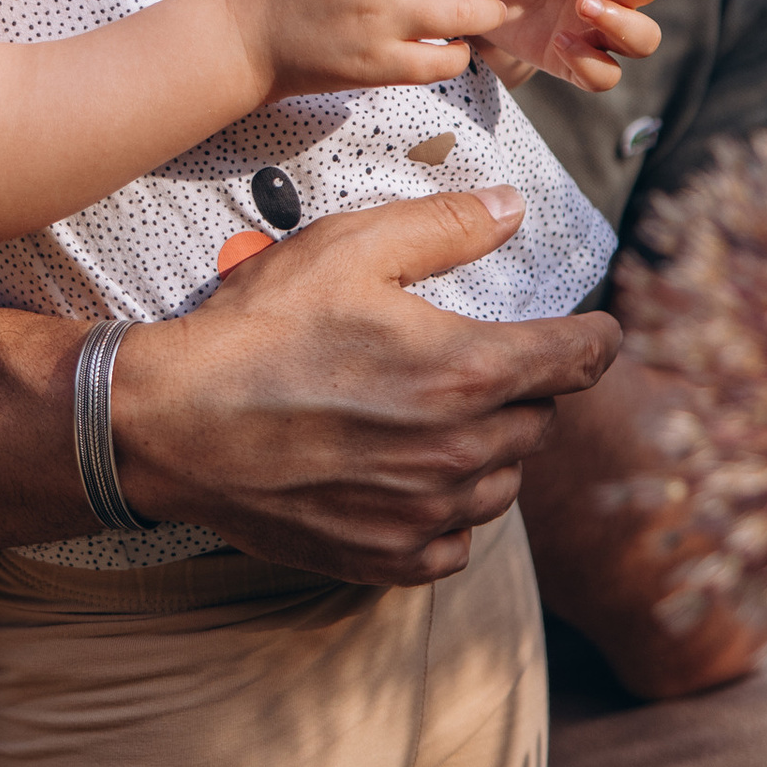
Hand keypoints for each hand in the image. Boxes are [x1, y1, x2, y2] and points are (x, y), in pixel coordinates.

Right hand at [110, 184, 621, 580]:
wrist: (172, 424)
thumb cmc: (256, 332)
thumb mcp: (350, 247)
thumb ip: (447, 226)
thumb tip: (513, 210)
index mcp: (466, 371)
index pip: (579, 359)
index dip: (594, 338)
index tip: (593, 333)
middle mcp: (459, 451)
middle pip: (541, 421)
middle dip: (523, 388)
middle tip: (475, 362)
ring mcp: (425, 513)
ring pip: (503, 481)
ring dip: (488, 449)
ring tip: (436, 417)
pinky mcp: (388, 557)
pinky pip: (455, 542)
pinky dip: (447, 511)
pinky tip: (410, 477)